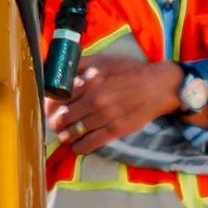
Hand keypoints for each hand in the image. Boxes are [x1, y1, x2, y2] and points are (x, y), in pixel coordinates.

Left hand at [44, 53, 184, 154]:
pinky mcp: (117, 130)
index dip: (50, 104)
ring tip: (63, 135)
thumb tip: (59, 67)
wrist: (159, 86)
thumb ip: (81, 63)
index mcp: (91, 81)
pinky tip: (76, 148)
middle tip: (54, 123)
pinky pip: (93, 142)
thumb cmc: (130, 71)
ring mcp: (106, 117)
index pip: (61, 95)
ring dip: (65, 135)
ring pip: (76, 130)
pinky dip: (81, 147)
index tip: (48, 107)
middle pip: (65, 115)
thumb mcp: (105, 60)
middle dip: (55, 121)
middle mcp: (96, 99)